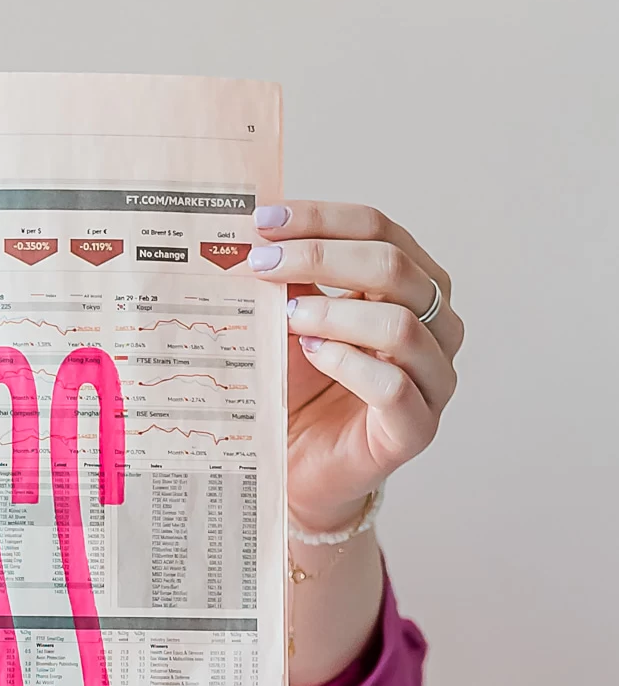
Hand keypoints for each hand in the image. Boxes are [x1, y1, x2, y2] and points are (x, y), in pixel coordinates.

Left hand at [248, 200, 462, 534]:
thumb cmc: (300, 388)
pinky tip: (313, 354)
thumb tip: (251, 230)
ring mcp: (433, 378)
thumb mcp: (288, 320)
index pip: (379, 229)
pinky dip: (349, 363)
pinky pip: (394, 385)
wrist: (296, 467)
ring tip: (287, 317)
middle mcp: (435, 326)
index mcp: (412, 285)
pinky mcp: (416, 428)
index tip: (263, 221)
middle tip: (262, 264)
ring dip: (336, 312)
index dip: (321, 218)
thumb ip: (287, 277)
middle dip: (322, 256)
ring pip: (401, 325)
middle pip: (394, 266)